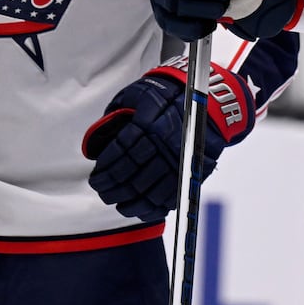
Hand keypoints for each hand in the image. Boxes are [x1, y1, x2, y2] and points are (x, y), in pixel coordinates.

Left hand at [82, 61, 255, 220]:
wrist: (209, 97)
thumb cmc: (166, 95)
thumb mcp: (137, 94)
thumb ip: (115, 116)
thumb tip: (94, 144)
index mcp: (148, 120)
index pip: (121, 151)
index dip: (106, 170)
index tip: (95, 179)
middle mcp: (165, 141)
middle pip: (134, 173)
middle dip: (114, 188)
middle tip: (103, 194)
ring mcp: (181, 158)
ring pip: (152, 189)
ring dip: (132, 202)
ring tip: (119, 205)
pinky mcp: (195, 169)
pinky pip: (173, 195)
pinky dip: (156, 207)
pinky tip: (142, 210)